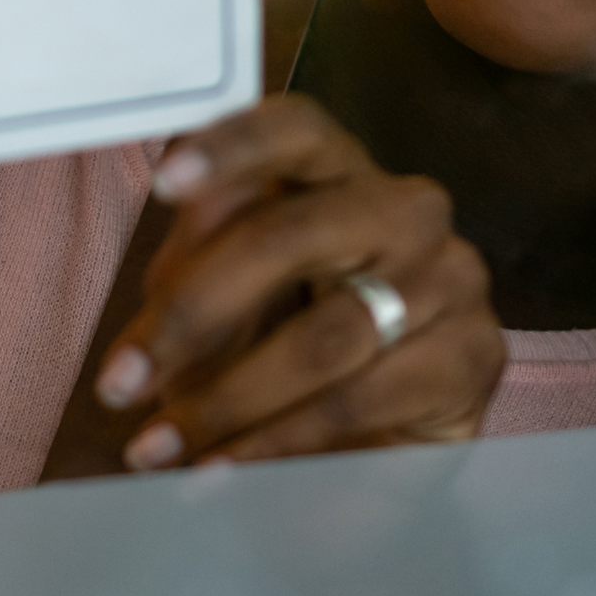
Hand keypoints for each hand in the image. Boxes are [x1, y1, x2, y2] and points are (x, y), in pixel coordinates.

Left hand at [92, 95, 504, 468]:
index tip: (164, 179)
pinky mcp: (474, 355)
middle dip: (195, 312)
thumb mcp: (230, 294)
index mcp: (339, 168)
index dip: (231, 146)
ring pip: (323, 335)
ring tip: (157, 444)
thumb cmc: (289, 338)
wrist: (376, 441)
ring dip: (226, 400)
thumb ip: (203, 251)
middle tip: (120, 379)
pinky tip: (224, 466)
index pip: (295, 128)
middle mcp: (404, 207)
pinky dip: (277, 442)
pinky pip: (359, 400)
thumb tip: (180, 226)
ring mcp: (450, 275)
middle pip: (293, 232)